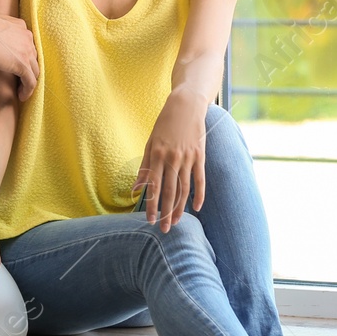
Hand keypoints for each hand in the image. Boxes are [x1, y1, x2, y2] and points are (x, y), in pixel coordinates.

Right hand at [0, 12, 38, 99]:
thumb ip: (0, 27)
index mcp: (22, 27)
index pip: (28, 45)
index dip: (24, 56)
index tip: (17, 65)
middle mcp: (28, 38)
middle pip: (33, 58)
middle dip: (28, 69)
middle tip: (21, 79)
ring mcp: (27, 52)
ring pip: (35, 71)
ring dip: (29, 82)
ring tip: (22, 90)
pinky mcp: (22, 65)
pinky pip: (31, 82)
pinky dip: (28, 91)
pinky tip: (21, 96)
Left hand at [134, 89, 207, 232]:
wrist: (185, 106)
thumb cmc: (164, 125)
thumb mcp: (150, 143)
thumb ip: (144, 167)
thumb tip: (136, 189)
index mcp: (157, 156)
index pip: (153, 187)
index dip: (151, 205)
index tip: (149, 220)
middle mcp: (172, 159)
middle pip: (169, 192)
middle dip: (166, 213)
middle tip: (164, 229)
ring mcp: (188, 158)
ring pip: (184, 189)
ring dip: (180, 208)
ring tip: (176, 222)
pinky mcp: (200, 156)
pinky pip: (200, 180)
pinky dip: (199, 195)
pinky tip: (196, 208)